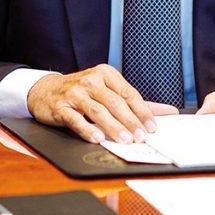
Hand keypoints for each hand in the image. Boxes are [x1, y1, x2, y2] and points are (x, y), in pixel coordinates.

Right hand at [27, 64, 178, 143]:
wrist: (46, 91)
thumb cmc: (82, 92)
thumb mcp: (108, 91)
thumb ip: (136, 103)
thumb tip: (168, 112)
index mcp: (105, 74)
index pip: (128, 93)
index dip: (142, 111)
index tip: (152, 127)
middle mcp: (90, 80)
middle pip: (114, 103)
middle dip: (130, 121)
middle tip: (141, 137)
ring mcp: (74, 93)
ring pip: (98, 111)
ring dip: (113, 127)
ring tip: (125, 140)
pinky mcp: (60, 106)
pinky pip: (75, 119)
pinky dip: (87, 129)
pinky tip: (97, 138)